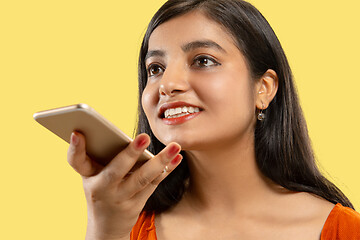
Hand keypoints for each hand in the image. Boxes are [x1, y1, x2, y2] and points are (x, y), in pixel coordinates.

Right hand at [67, 132, 181, 239]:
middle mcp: (102, 188)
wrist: (106, 227)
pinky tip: (177, 158)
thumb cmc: (101, 189)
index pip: (76, 162)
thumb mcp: (94, 175)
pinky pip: (153, 183)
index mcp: (88, 176)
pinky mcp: (137, 204)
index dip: (75, 148)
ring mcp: (121, 198)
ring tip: (175, 146)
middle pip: (116, 170)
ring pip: (141, 178)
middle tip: (144, 138)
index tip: (77, 133)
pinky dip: (166, 170)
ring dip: (160, 161)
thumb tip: (128, 134)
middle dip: (130, 154)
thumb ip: (104, 155)